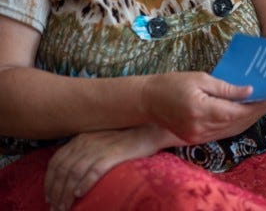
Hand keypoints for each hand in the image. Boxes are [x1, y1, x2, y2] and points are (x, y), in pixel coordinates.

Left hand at [44, 125, 172, 210]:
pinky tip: (80, 193)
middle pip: (63, 170)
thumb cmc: (124, 139)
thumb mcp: (98, 141)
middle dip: (56, 191)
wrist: (148, 131)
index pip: (56, 161)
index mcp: (80, 138)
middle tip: (56, 207)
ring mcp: (100, 147)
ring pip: (74, 173)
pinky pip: (94, 171)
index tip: (49, 196)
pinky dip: (84, 183)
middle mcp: (87, 142)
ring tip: (65, 206)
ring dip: (66, 193)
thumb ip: (83, 152)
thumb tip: (69, 174)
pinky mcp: (114, 154)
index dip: (49, 181)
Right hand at [140, 72, 265, 143]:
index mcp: (202, 110)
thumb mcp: (201, 79)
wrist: (146, 101)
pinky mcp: (195, 139)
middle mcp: (201, 128)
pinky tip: (247, 114)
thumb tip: (250, 92)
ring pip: (232, 129)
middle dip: (259, 110)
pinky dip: (236, 124)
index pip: (238, 111)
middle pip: (238, 122)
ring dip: (250, 118)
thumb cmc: (172, 83)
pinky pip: (222, 133)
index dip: (258, 104)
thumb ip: (226, 88)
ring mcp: (198, 136)